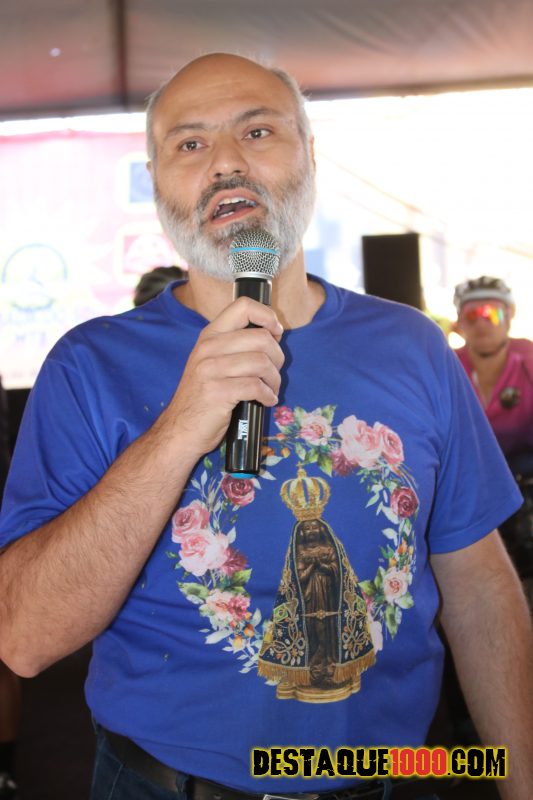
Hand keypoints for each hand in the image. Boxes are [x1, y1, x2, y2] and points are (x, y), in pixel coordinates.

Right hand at [162, 296, 284, 456]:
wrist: (179, 430)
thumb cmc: (202, 398)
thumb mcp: (212, 363)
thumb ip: (234, 346)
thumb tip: (272, 335)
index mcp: (209, 336)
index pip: (243, 306)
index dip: (267, 316)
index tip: (276, 333)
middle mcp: (208, 348)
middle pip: (261, 338)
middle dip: (278, 358)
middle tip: (274, 374)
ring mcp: (210, 370)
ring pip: (262, 362)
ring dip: (274, 380)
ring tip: (270, 390)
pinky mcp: (217, 392)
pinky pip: (256, 386)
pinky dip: (268, 395)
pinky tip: (266, 401)